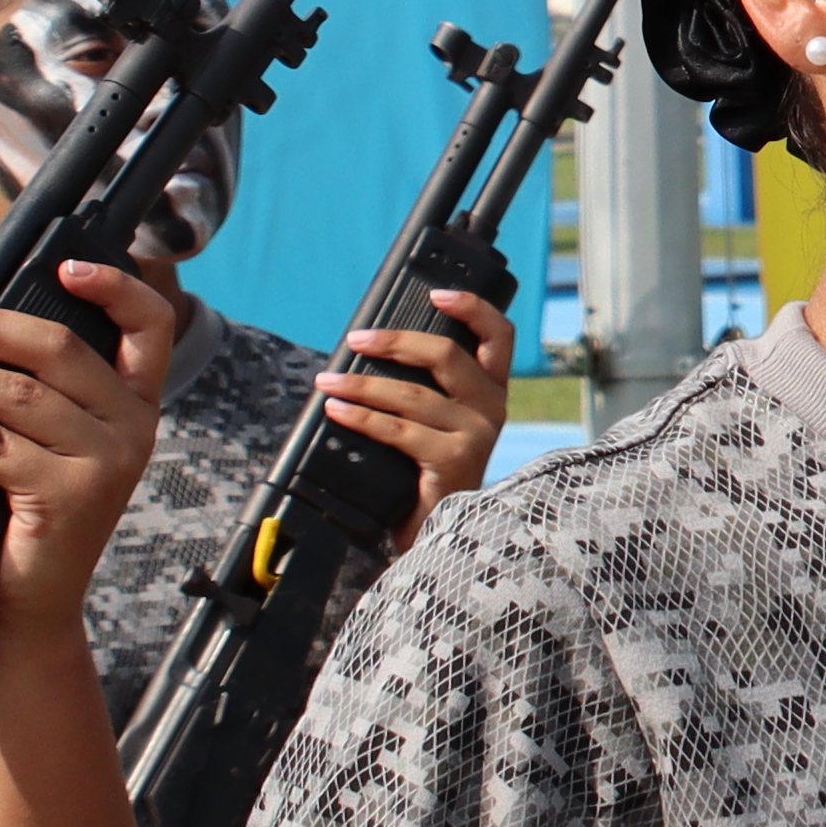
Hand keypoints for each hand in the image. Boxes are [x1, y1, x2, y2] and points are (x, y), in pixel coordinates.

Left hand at [0, 258, 178, 634]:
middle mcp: (132, 427)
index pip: (149, 326)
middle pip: (61, 348)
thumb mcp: (32, 434)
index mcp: (132, 403)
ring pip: (19, 393)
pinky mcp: (70, 496)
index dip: (115, 285)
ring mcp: (107, 462)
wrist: (29, 604)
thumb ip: (12, 372)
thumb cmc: (23, 512)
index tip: (65, 266)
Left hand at [325, 284, 516, 509]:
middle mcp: (493, 409)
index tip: (435, 293)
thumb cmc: (427, 473)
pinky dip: (361, 418)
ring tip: (327, 381)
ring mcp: (477, 435)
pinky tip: (337, 411)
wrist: (437, 533)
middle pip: (447, 355)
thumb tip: (369, 352)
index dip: (472, 307)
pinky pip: (398, 430)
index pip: (498, 336)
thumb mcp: (434, 424)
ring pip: (412, 394)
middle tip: (356, 340)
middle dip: (396, 341)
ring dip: (362, 385)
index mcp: (491, 392)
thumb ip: (423, 389)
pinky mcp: (454, 461)